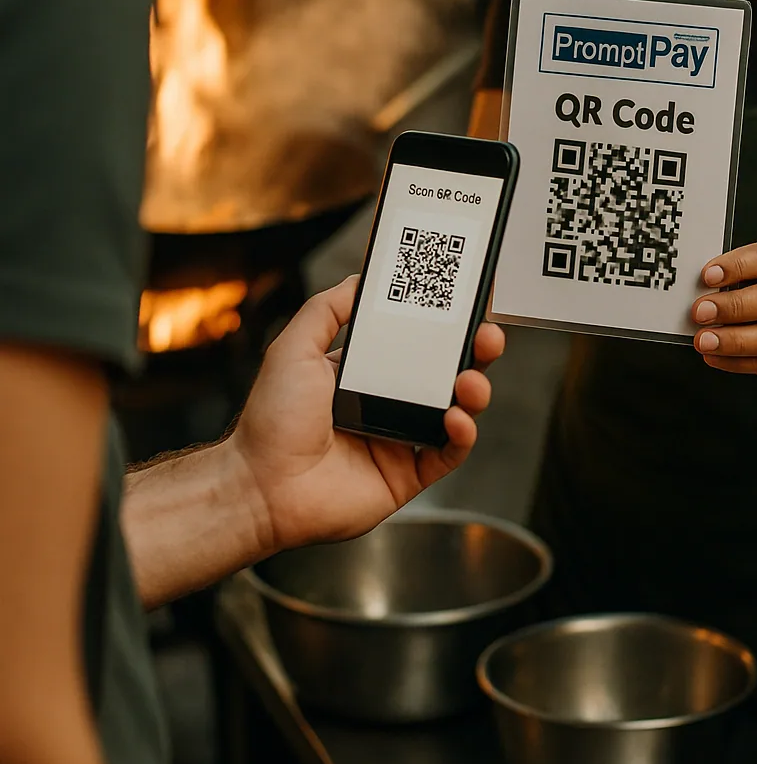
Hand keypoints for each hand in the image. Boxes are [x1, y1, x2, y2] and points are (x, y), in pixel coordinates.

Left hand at [226, 276, 502, 557]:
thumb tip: (361, 278)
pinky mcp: (406, 475)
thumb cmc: (271, 420)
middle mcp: (387, 402)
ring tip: (471, 380)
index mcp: (365, 371)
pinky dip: (462, 436)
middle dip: (474, 352)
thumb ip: (328, 309)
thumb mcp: (295, 347)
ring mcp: (399, 439)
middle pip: (446, 372)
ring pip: (456, 411)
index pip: (416, 340)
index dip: (444, 323)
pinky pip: (447, 454)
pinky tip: (456, 419)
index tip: (466, 302)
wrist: (261, 485)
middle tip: (488, 335)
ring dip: (474, 391)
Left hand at [691, 240, 756, 378]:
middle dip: (733, 308)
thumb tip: (698, 289)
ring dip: (735, 341)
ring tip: (705, 341)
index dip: (738, 267)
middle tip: (701, 312)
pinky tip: (716, 356)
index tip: (708, 276)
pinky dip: (739, 363)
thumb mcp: (755, 264)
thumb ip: (731, 273)